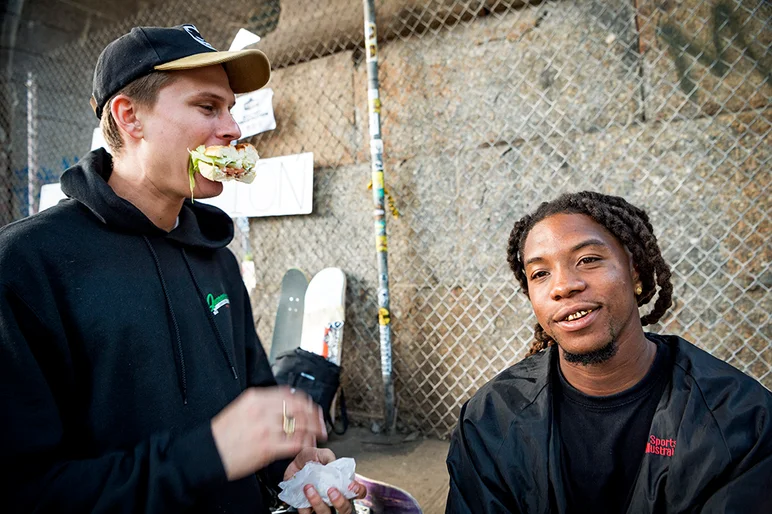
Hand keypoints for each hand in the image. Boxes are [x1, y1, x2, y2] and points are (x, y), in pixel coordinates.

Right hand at [211, 387, 325, 480]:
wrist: (207, 453)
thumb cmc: (222, 434)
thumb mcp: (240, 408)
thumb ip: (261, 404)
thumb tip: (282, 404)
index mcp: (256, 398)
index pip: (290, 394)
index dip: (306, 401)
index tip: (312, 407)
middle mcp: (263, 411)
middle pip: (299, 407)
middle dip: (314, 415)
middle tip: (320, 422)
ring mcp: (266, 429)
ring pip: (300, 425)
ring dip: (313, 430)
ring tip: (318, 434)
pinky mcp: (268, 448)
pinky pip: (295, 443)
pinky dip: (305, 444)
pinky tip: (307, 445)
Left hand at [284, 448, 366, 513]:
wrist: (292, 465)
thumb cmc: (309, 460)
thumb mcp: (320, 453)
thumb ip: (329, 457)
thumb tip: (333, 465)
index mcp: (341, 485)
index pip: (357, 493)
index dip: (358, 492)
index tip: (351, 485)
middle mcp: (333, 498)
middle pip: (346, 509)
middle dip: (340, 502)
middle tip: (331, 490)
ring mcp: (322, 506)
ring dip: (318, 503)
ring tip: (310, 488)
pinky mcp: (307, 510)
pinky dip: (305, 505)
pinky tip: (302, 494)